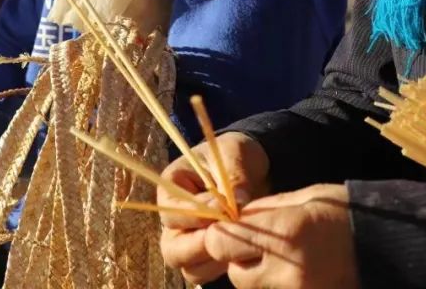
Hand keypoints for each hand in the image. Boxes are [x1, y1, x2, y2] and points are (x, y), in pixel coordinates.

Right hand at [158, 132, 269, 284]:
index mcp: (172, 186)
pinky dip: (221, 268)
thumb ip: (234, 177)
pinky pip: (205, 272)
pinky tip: (242, 253)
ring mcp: (189, 238)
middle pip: (172, 248)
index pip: (172, 211)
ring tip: (238, 245)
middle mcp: (175, 217)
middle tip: (228, 236)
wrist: (253, 166)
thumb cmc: (237, 154)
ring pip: (187, 266)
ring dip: (211, 261)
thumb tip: (237, 202)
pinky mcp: (207, 252)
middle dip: (199, 246)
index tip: (224, 207)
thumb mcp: (236, 153)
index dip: (196, 215)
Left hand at [206, 184, 358, 288]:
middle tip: (261, 243)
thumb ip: (265, 210)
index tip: (234, 226)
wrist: (396, 247)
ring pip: (253, 288)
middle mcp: (287, 270)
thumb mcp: (306, 198)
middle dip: (239, 257)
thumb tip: (235, 217)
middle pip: (235, 272)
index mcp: (285, 232)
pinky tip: (298, 270)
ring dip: (257, 275)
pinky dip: (277, 284)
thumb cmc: (350, 214)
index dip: (222, 234)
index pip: (221, 242)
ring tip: (285, 257)